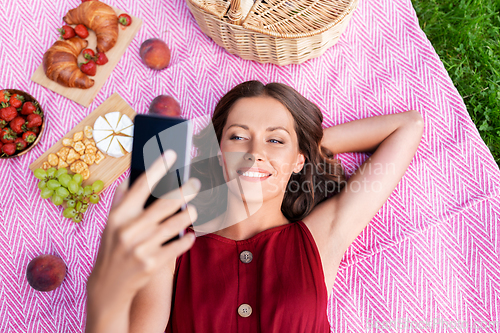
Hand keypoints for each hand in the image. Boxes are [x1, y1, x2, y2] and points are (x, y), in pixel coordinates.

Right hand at [86, 150, 200, 315]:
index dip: (158, 167)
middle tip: (196, 183)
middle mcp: (128, 230)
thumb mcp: (109, 225)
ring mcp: (141, 248)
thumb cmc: (112, 249)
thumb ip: (120, 201)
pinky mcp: (152, 264)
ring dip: (189, 214)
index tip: (172, 153)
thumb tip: (130, 177)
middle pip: (164, 203)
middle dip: (184, 191)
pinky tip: (191, 234)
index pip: (141, 185)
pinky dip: (187, 239)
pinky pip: (177, 246)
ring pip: (175, 224)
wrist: (107, 288)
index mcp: (118, 216)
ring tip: (194, 208)